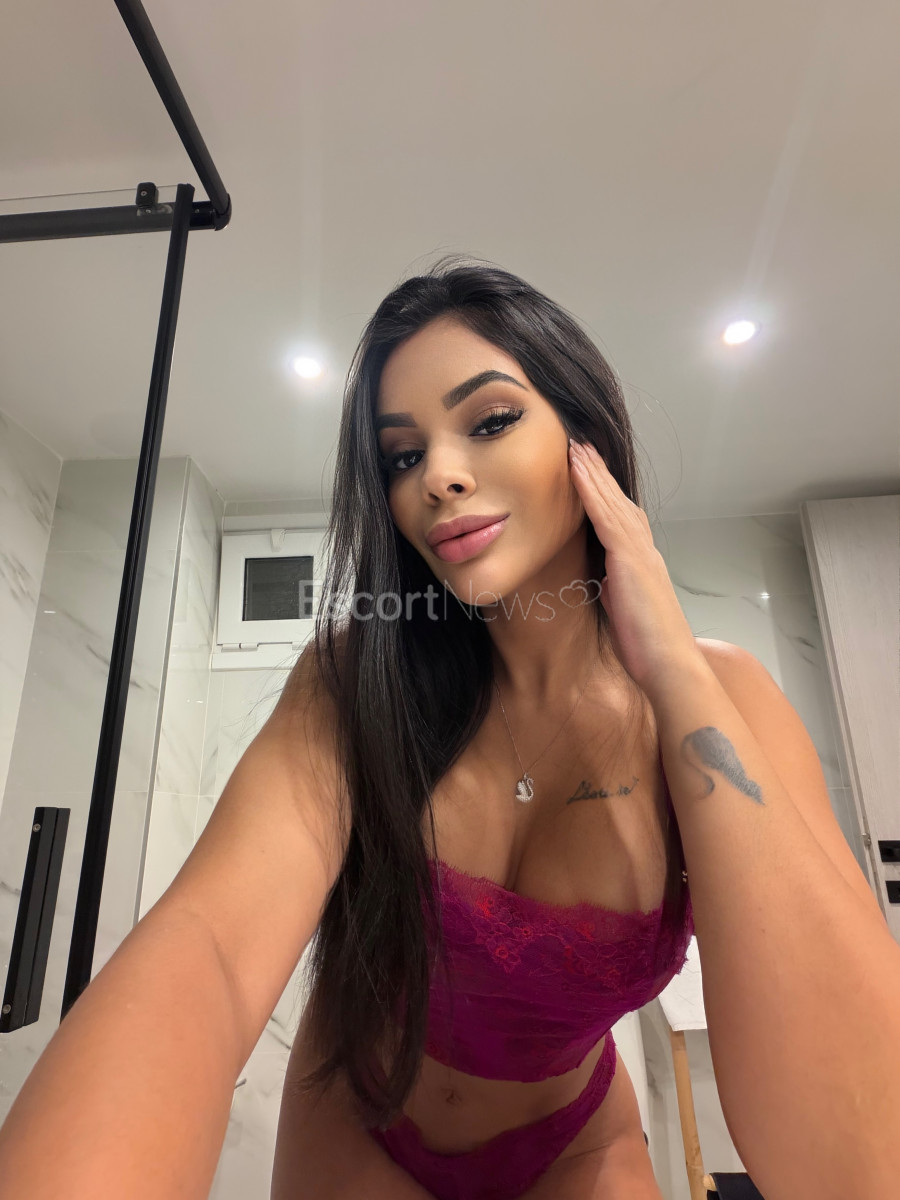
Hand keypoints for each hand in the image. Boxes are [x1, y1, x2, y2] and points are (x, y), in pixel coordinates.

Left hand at [568, 439, 702, 695]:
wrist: (670, 666)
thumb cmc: (649, 648)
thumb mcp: (626, 611)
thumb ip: (616, 590)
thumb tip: (603, 584)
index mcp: (641, 562)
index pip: (621, 517)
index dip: (605, 492)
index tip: (589, 471)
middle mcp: (644, 549)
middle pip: (618, 500)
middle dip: (598, 472)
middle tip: (581, 444)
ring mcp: (639, 551)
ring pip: (612, 501)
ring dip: (592, 471)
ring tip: (575, 446)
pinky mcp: (630, 559)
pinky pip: (606, 516)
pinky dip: (591, 491)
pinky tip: (577, 471)